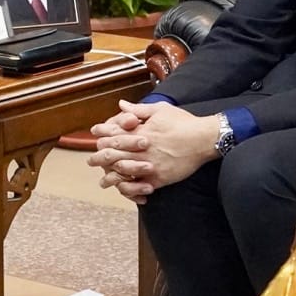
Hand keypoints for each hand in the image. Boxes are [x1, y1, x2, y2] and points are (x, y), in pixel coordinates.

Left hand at [87, 100, 220, 197]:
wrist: (204, 139)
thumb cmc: (183, 122)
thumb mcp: (160, 110)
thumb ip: (138, 109)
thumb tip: (121, 105)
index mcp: (141, 132)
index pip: (115, 133)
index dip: (102, 134)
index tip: (94, 134)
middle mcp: (142, 149)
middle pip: (114, 154)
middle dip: (100, 158)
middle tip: (91, 161)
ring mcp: (149, 164)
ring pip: (123, 172)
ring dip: (110, 177)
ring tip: (103, 181)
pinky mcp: (159, 178)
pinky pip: (140, 185)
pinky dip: (130, 189)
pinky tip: (123, 190)